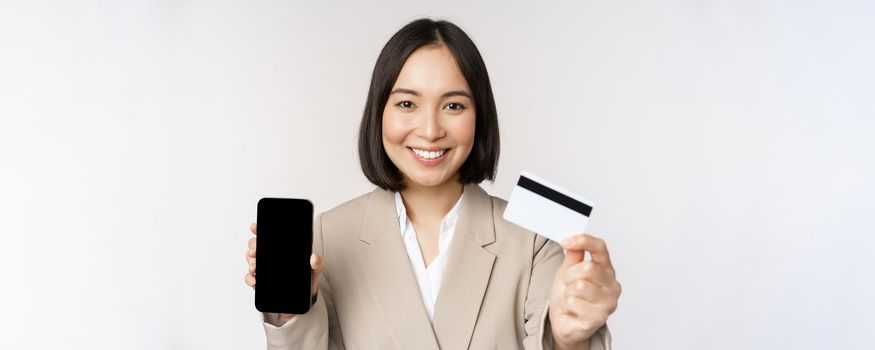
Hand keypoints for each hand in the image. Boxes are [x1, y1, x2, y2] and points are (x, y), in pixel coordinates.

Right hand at [245, 223, 324, 321]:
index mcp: (282, 248)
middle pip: (255, 245)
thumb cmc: (307, 279)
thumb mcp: (315, 269)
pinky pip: (249, 277)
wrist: (303, 299)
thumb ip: (318, 263)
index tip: (254, 227)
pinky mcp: (260, 281)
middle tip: (255, 252)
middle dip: (253, 247)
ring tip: (255, 268)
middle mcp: (270, 256)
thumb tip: (314, 258)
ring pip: (250, 260)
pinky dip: (249, 278)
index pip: (267, 235)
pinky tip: (255, 281)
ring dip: (251, 263)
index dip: (258, 229)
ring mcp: (264, 268)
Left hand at [548, 234, 620, 348]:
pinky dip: (567, 306)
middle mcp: (612, 285)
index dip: (583, 241)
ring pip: (579, 286)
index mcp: (606, 269)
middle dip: (569, 275)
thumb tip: (573, 241)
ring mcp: (608, 303)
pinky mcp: (599, 318)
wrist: (564, 323)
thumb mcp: (568, 271)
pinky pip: (574, 302)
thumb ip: (573, 256)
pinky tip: (573, 310)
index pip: (600, 247)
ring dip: (568, 292)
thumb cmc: (569, 297)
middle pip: (588, 268)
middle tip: (567, 284)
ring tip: (571, 298)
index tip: (565, 241)